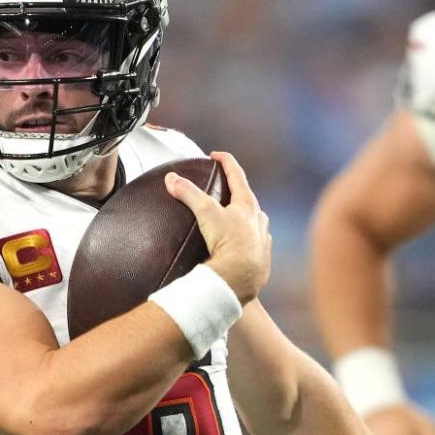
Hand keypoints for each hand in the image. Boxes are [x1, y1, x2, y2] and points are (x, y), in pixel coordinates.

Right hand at [165, 151, 270, 303]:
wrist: (240, 279)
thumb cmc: (228, 244)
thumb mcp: (206, 214)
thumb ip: (189, 194)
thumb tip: (172, 179)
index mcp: (248, 206)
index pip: (237, 175)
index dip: (226, 162)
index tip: (216, 156)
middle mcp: (259, 221)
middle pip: (248, 200)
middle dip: (236, 193)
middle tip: (224, 190)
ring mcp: (262, 241)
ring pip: (255, 224)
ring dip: (244, 219)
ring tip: (230, 221)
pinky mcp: (261, 260)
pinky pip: (254, 247)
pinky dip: (245, 243)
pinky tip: (237, 248)